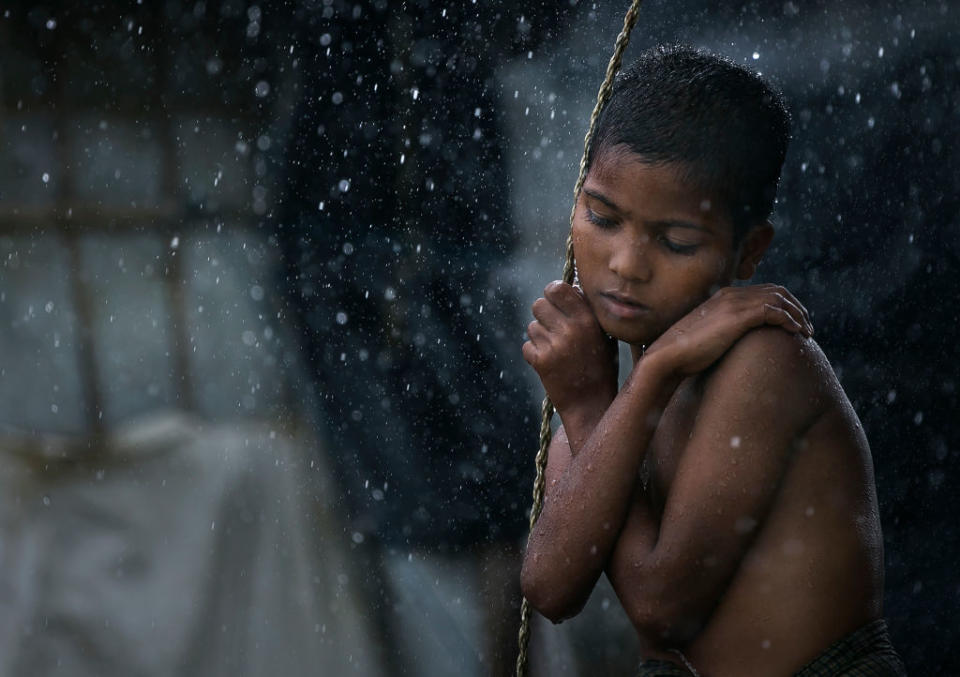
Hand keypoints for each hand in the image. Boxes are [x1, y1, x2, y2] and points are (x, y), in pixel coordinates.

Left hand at [522, 281, 618, 413]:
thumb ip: (587, 311)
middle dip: (544, 314)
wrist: (591, 404)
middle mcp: (570, 330)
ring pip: (532, 326)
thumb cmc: (600, 368)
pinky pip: (527, 346)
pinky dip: (534, 353)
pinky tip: (549, 362)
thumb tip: (570, 288)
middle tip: (554, 327)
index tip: (556, 299)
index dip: (553, 292)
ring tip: (556, 349)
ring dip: (540, 335)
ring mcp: (554, 346)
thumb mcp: (603, 336)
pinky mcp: (540, 362)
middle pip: (538, 304)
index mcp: (588, 320)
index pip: (557, 288)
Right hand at [645, 284, 812, 376]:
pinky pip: (774, 312)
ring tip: (807, 332)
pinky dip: (790, 320)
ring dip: (798, 315)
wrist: (668, 356)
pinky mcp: (737, 317)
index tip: (795, 321)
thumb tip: (736, 343)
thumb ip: (724, 331)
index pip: (765, 290)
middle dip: (797, 307)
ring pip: (780, 299)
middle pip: (777, 291)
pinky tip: (796, 333)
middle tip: (807, 326)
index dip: (785, 303)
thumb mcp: (709, 336)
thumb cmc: (685, 353)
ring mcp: (734, 304)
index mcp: (725, 296)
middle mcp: (731, 295)